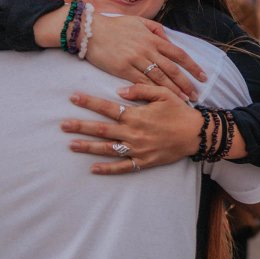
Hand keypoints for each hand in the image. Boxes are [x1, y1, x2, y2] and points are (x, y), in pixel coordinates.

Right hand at [37, 8, 204, 99]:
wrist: (91, 31)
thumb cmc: (115, 26)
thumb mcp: (139, 21)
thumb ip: (155, 29)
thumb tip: (169, 39)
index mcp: (153, 38)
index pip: (179, 54)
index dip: (193, 67)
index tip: (203, 77)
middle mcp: (148, 49)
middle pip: (172, 69)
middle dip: (187, 83)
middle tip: (196, 95)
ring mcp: (136, 60)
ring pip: (160, 78)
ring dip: (173, 91)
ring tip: (184, 100)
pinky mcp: (123, 70)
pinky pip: (142, 83)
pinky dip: (153, 93)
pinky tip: (161, 100)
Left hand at [62, 86, 202, 173]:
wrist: (196, 134)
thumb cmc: (180, 111)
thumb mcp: (163, 94)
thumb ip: (141, 89)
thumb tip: (119, 91)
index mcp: (136, 115)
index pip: (107, 108)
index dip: (89, 102)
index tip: (73, 98)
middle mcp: (133, 133)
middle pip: (101, 129)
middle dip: (81, 126)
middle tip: (63, 125)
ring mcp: (137, 149)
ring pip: (107, 148)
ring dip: (88, 147)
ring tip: (71, 144)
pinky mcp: (143, 161)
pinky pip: (123, 167)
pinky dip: (107, 169)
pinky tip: (93, 168)